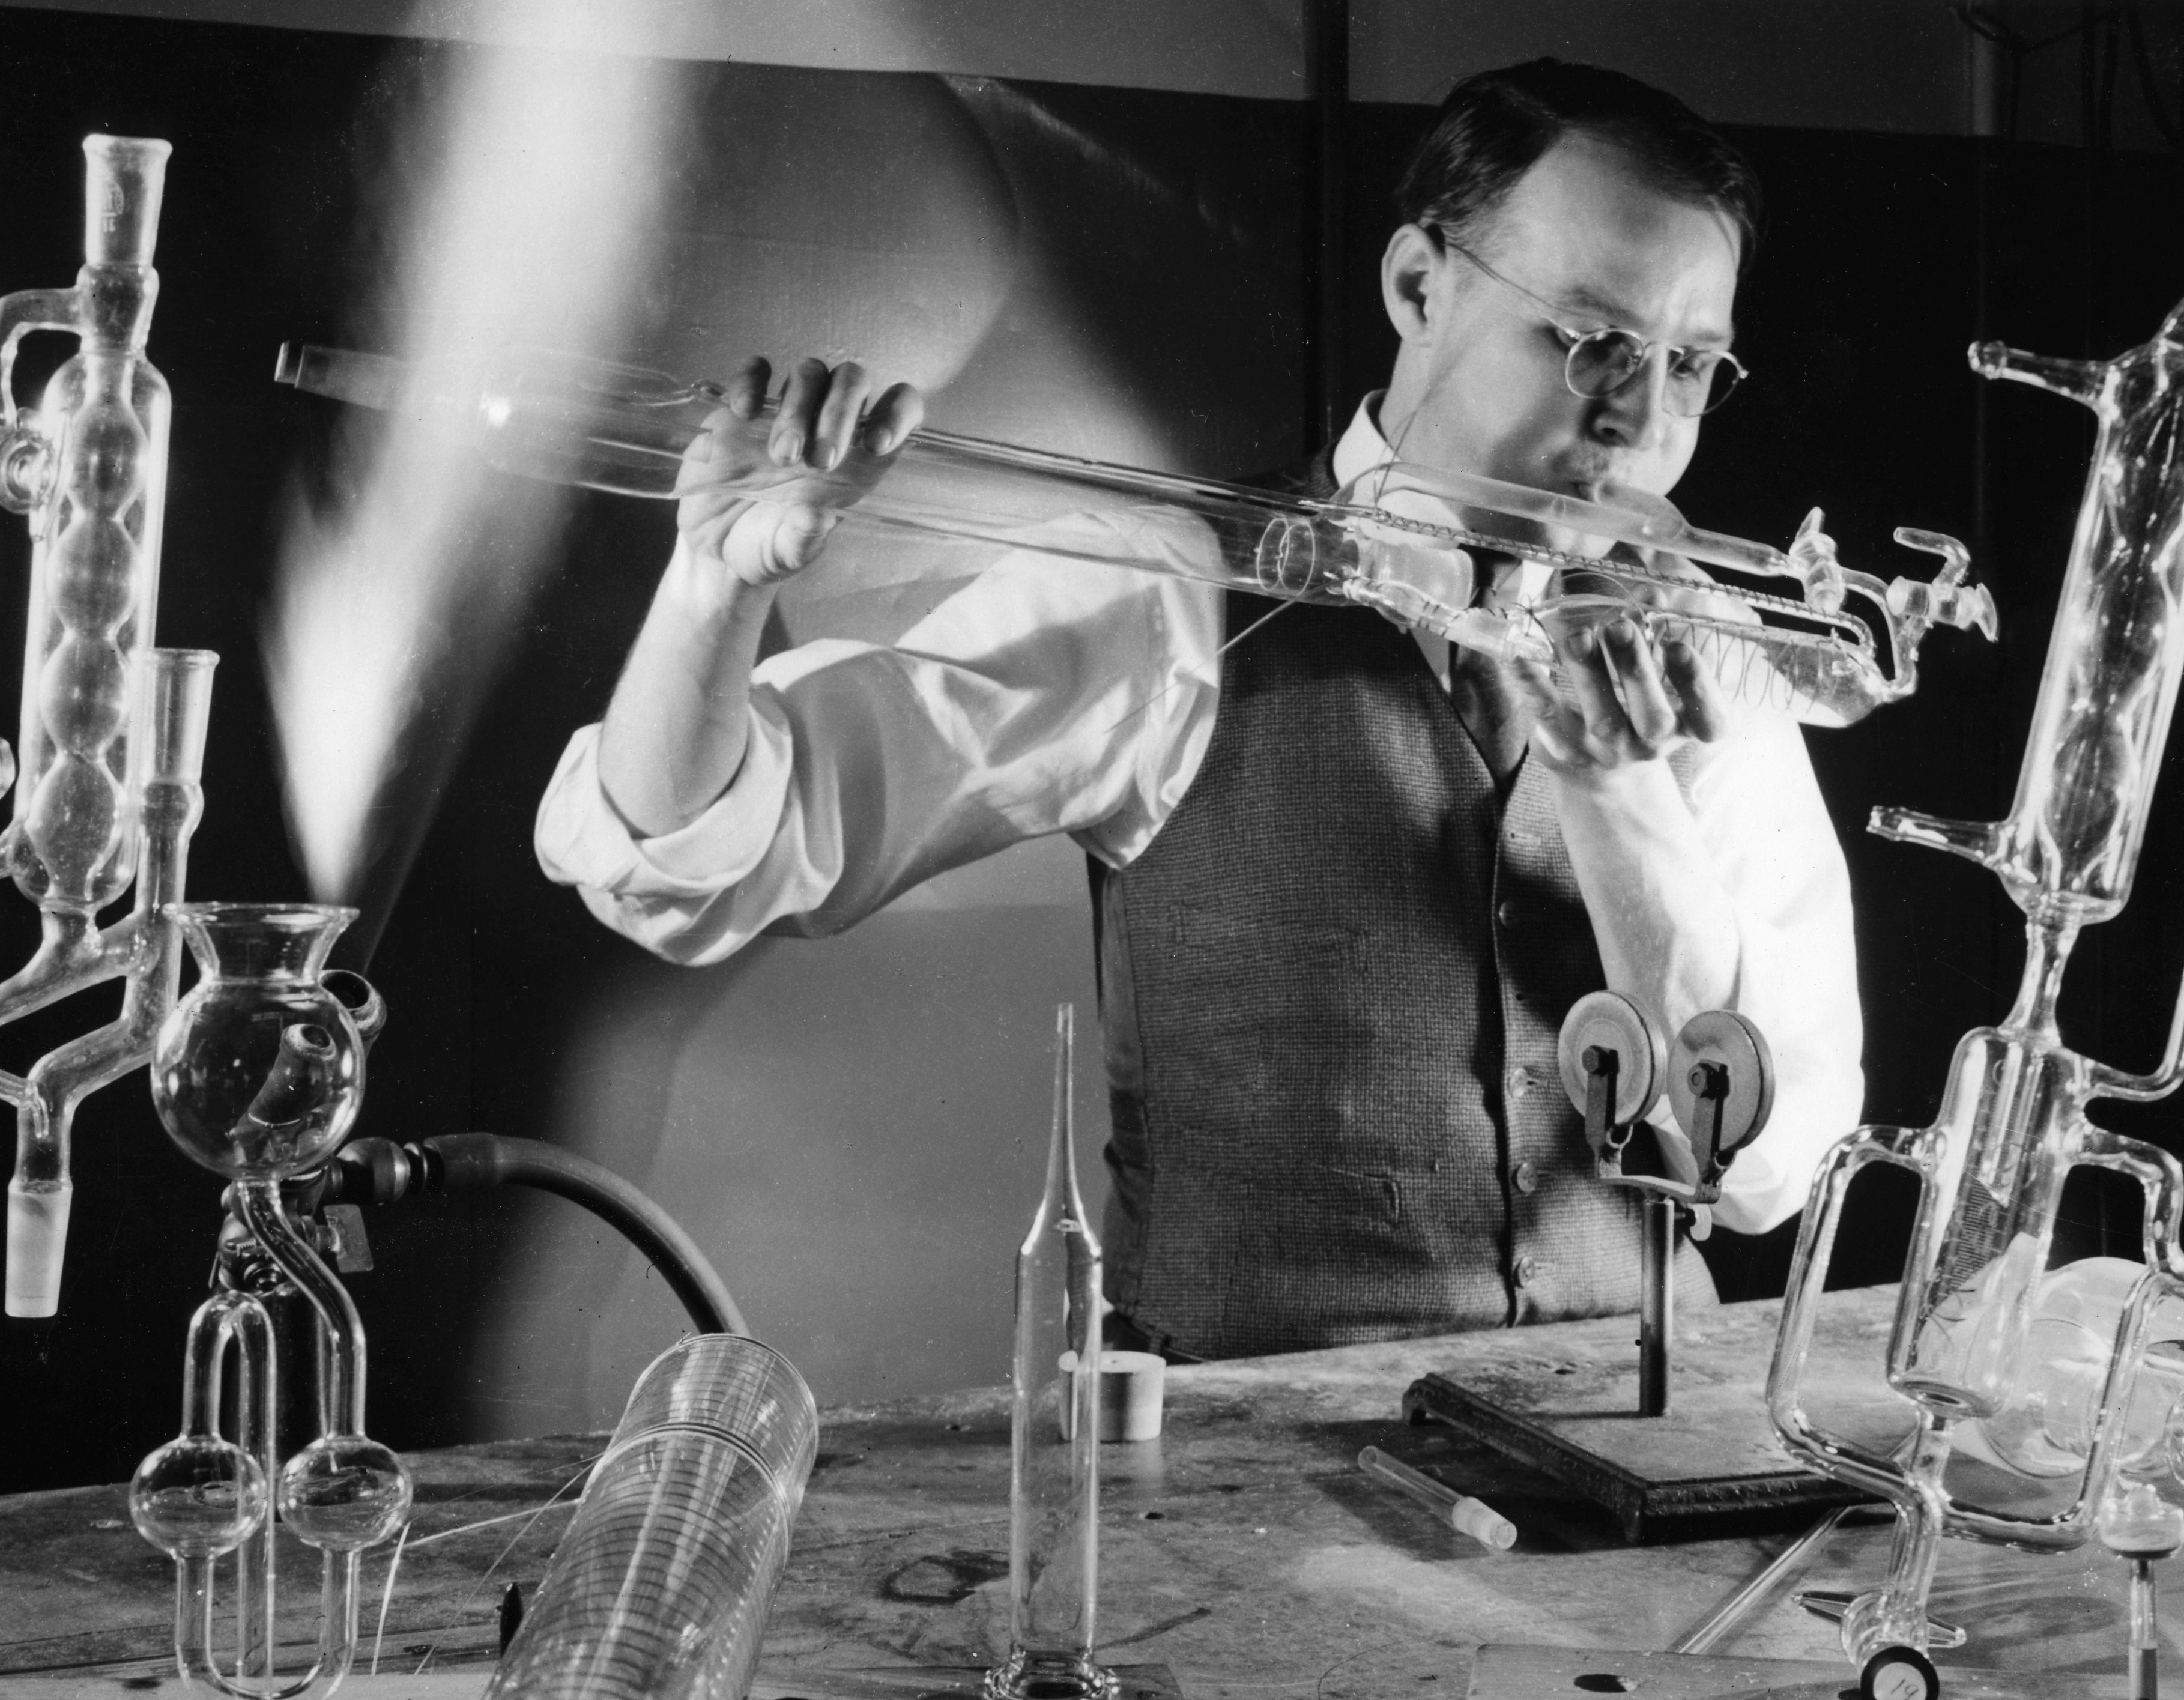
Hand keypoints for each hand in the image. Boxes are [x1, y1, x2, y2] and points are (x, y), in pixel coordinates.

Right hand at [674, 355, 923, 589]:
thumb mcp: (788, 553)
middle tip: (819, 462)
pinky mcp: (744, 408)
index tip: (876, 444)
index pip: (898, 411)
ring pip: (809, 373)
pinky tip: (744, 412)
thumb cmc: (767, 547)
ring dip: (799, 408)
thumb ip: (804, 538)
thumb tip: (816, 516)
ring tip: (782, 456)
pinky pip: (754, 371)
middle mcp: (827, 427)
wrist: (715, 547)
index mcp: (858, 460)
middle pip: (852, 381)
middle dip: (840, 413)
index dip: (897, 414)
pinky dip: (751, 382)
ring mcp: (786, 412)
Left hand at [1513, 610, 1729, 777]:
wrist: (1603, 774)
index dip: (1697, 684)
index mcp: (1685, 725)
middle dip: (1636, 670)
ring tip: (1578, 635)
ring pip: (1602, 719)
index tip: (1679, 646)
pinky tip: (1521, 658)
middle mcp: (1651, 744)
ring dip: (1590, 673)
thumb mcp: (1656, 678)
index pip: (1709, 717)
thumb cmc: (1635, 708)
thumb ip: (1656, 636)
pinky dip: (1535, 686)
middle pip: (1652, 717)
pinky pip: (1550, 719)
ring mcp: (1609, 752)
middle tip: (1620, 628)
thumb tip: (1652, 593)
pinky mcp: (1568, 751)